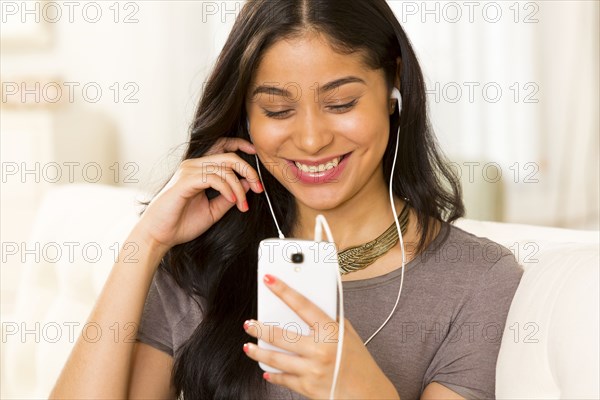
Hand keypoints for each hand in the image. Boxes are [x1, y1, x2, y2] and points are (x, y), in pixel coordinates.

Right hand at [135, 137, 262, 252]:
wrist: (159, 236)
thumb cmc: (181, 223)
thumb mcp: (213, 210)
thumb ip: (229, 196)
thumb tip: (247, 183)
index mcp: (199, 169)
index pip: (221, 146)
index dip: (240, 145)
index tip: (255, 153)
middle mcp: (193, 166)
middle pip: (229, 156)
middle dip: (248, 171)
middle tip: (258, 188)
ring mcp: (188, 171)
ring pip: (224, 168)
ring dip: (239, 187)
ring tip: (242, 204)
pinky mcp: (185, 180)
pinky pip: (214, 178)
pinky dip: (227, 188)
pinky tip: (232, 200)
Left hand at [243, 274, 399, 399]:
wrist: (369, 394)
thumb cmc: (359, 362)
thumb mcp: (348, 335)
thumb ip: (329, 320)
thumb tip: (308, 307)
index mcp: (330, 331)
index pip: (302, 305)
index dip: (283, 290)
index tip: (269, 280)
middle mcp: (319, 350)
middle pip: (281, 335)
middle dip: (260, 328)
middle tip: (249, 323)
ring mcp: (312, 370)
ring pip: (276, 359)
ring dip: (258, 352)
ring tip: (248, 347)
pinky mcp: (307, 388)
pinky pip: (283, 379)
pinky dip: (273, 374)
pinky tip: (266, 370)